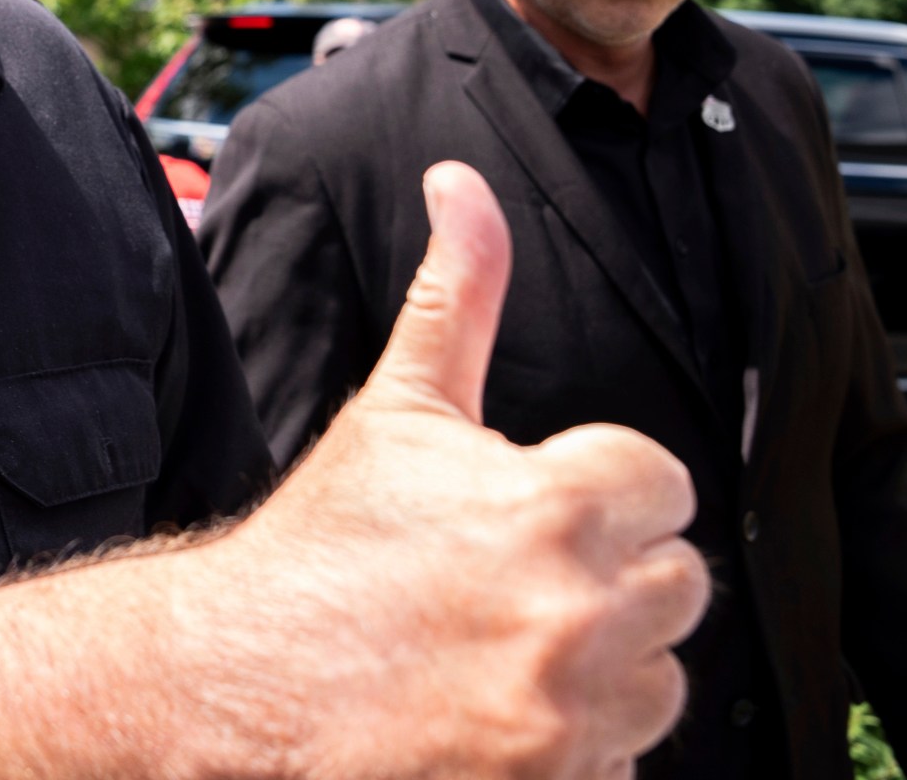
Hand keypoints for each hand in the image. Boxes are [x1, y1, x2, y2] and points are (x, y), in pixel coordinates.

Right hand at [196, 162, 707, 777]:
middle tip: (503, 587)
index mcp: (550, 503)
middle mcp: (573, 610)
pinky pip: (620, 762)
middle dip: (603, 583)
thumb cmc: (318, 547)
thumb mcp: (396, 412)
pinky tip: (491, 717)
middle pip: (674, 586)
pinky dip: (571, 748)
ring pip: (660, 683)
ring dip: (599, 672)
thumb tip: (463, 183)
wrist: (232, 683)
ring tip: (497, 652)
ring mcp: (565, 714)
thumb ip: (458, 294)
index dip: (594, 493)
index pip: (660, 486)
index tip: (521, 514)